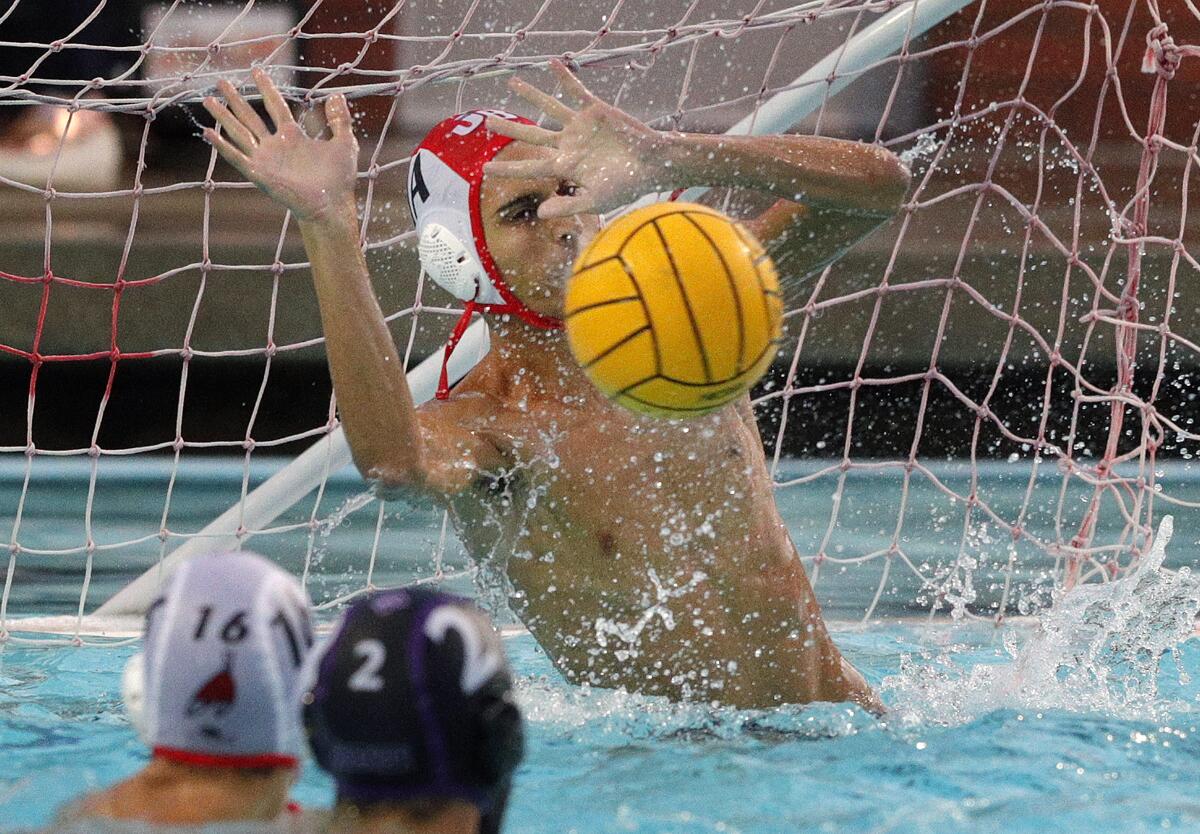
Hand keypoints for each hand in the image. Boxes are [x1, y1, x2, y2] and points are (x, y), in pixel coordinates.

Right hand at [202, 68, 357, 221]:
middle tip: (220, 81)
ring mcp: (265, 159)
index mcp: (293, 136)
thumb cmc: (338, 179)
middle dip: (235, 99)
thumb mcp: (344, 143)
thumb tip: (337, 95)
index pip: (275, 106)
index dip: (266, 88)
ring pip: (239, 132)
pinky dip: (222, 146)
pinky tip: (208, 133)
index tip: (256, 70)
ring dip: (223, 117)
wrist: (331, 205)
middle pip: (250, 116)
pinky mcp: (259, 174)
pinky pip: (237, 157)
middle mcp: (275, 146)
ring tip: (208, 100)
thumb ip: (340, 120)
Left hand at [483, 61, 667, 217]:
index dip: (509, 168)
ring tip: (512, 83)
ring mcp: (580, 126)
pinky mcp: (594, 110)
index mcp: (566, 167)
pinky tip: (551, 63)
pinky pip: (575, 90)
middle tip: (487, 122)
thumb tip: (540, 213)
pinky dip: (564, 77)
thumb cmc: (627, 186)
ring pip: (549, 108)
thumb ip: (567, 205)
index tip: (486, 168)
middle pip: (532, 134)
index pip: (531, 167)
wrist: (652, 164)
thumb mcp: (596, 200)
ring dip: (531, 95)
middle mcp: (569, 145)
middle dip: (510, 129)